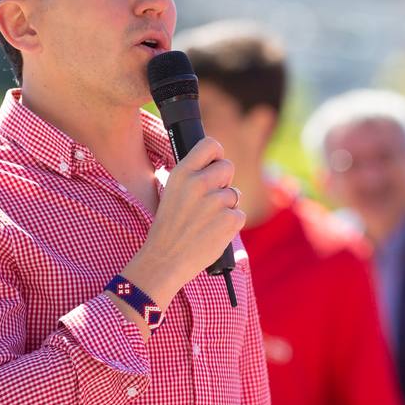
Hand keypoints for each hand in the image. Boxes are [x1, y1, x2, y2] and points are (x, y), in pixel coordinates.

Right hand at [121, 137, 242, 307]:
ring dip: (225, 207)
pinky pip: (239, 214)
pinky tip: (213, 232)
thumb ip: (193, 177)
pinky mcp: (229, 220)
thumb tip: (216, 166)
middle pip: (227, 167)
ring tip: (205, 222)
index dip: (217, 154)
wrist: (165, 259)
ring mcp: (215, 202)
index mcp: (182, 173)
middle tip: (211, 199)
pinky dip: (231, 224)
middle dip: (224, 181)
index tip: (215, 163)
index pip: (210, 145)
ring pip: (234, 194)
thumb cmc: (169, 227)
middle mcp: (199, 183)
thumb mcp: (172, 192)